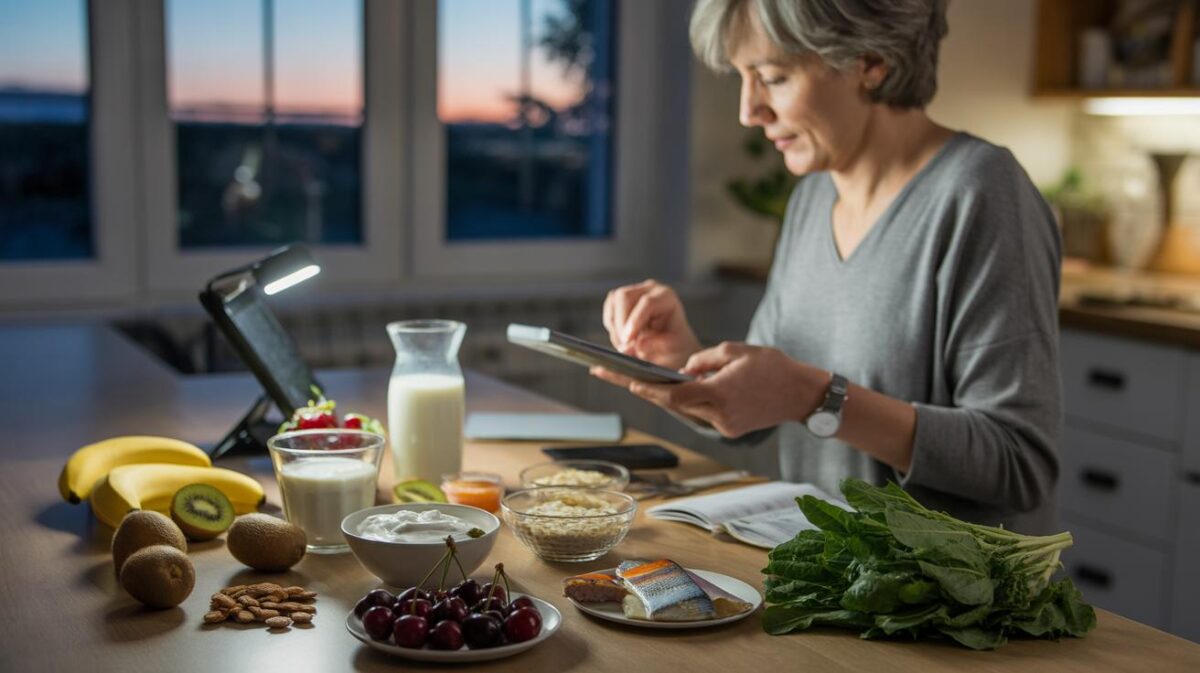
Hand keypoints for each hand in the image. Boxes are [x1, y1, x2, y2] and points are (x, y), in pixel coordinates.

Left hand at [592, 342, 825, 438]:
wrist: (803, 395)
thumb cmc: (773, 367)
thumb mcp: (736, 351)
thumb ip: (704, 359)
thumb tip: (682, 369)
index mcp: (718, 394)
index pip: (673, 395)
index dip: (646, 388)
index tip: (624, 378)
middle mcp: (718, 415)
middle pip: (673, 404)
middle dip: (643, 390)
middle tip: (612, 375)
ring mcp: (724, 426)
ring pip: (687, 409)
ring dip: (668, 395)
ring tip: (638, 377)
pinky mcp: (730, 430)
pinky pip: (703, 413)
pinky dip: (691, 401)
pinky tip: (679, 388)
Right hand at [602, 279, 700, 368]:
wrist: (669, 346)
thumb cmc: (674, 345)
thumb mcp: (672, 348)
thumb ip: (657, 345)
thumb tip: (638, 344)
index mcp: (667, 297)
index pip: (647, 302)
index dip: (635, 320)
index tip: (628, 340)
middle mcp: (649, 290)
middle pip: (624, 296)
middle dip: (620, 323)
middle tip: (624, 347)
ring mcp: (633, 292)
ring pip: (613, 303)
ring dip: (615, 328)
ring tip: (626, 347)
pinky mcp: (620, 301)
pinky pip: (609, 311)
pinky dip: (611, 328)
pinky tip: (622, 340)